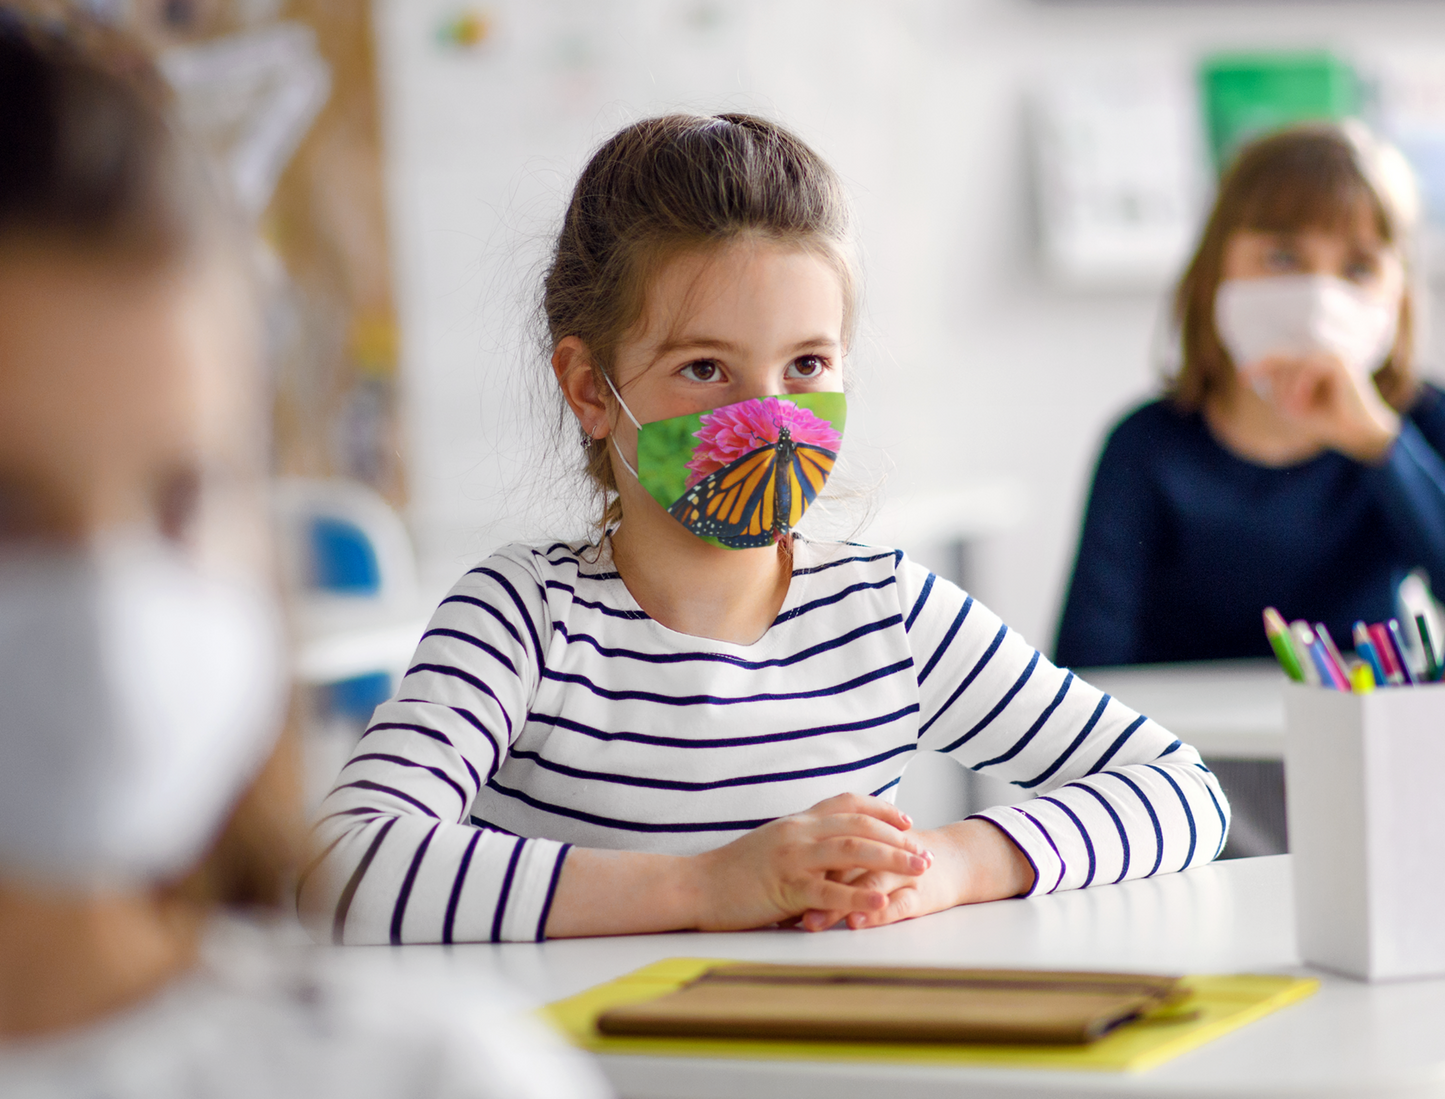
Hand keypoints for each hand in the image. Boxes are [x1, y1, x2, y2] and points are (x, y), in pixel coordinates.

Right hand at [685, 793, 932, 930]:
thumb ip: (801, 844)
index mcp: (797, 821)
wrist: (694, 885)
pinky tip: (882, 902)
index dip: (880, 809)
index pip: (847, 803)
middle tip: (926, 852)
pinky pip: (829, 889)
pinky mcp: (785, 886)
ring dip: (891, 859)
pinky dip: (858, 895)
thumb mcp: (771, 846)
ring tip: (920, 870)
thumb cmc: (731, 873)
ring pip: (852, 850)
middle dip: (898, 838)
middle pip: (859, 826)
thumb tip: (830, 851)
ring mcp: (792, 857)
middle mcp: (798, 832)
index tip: (906, 819)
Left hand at [798, 818, 1035, 931]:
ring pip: (865, 883)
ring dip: (837, 902)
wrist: (953, 860)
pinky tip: (858, 922)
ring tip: (812, 920)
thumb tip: (779, 882)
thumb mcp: (861, 857)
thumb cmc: (896, 861)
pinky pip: (897, 902)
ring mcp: (898, 872)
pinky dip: (875, 912)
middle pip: (838, 865)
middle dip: (807, 887)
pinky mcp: (920, 892)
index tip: (764, 890)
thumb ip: (829, 863)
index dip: (792, 869)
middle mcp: (876, 853)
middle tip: (775, 905)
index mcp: (857, 839)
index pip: (821, 851)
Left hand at [1243, 353, 1399, 461]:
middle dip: (1278, 390)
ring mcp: (1330, 357)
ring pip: (1293, 365)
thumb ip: (1276, 389)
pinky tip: (1303, 404)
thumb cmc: (1325, 420)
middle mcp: (1320, 356)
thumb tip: (1249, 375)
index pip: (1279, 358)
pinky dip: (1300, 386)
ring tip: (1295, 411)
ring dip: (1287, 391)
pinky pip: (1308, 366)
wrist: (1356, 431)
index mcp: (1310, 365)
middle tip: (1289, 412)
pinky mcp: (1338, 362)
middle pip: (1282, 363)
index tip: (1242, 379)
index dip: (1259, 366)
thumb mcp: (1292, 406)